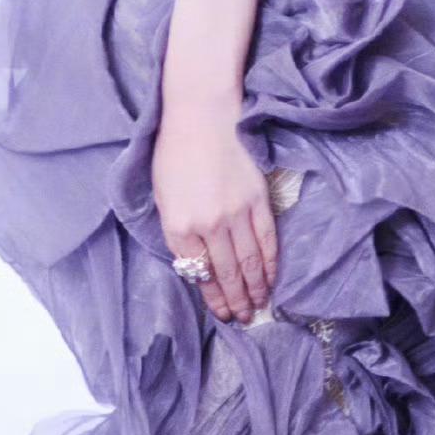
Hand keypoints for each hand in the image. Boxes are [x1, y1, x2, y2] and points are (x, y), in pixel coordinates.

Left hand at [153, 94, 277, 324]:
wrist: (201, 115)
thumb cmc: (174, 154)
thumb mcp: (163, 197)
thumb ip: (179, 232)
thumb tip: (196, 263)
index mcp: (179, 226)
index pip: (199, 274)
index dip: (213, 298)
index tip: (223, 314)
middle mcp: (208, 225)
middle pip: (227, 274)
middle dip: (236, 301)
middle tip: (244, 319)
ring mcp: (236, 213)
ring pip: (250, 263)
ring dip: (255, 289)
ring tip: (259, 306)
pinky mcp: (257, 200)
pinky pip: (267, 241)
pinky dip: (270, 263)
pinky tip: (271, 278)